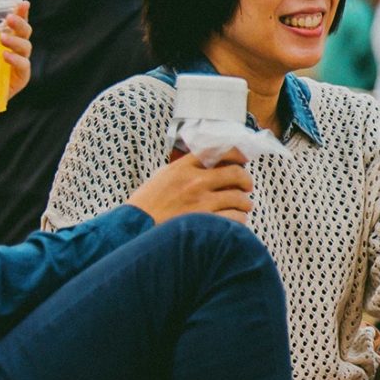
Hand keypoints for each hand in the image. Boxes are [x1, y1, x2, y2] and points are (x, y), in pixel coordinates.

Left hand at [0, 5, 32, 100]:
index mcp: (1, 39)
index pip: (15, 22)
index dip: (22, 12)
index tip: (22, 2)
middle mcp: (12, 49)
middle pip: (25, 32)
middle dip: (20, 23)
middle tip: (9, 18)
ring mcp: (17, 64)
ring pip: (26, 47)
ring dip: (16, 40)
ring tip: (2, 38)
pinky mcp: (18, 79)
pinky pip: (23, 66)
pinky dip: (16, 60)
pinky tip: (5, 56)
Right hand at [127, 153, 252, 224]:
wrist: (133, 228)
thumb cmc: (146, 205)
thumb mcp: (161, 178)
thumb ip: (183, 169)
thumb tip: (209, 164)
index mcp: (182, 168)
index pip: (217, 151)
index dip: (236, 153)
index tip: (243, 159)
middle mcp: (194, 182)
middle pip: (235, 173)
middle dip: (246, 180)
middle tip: (246, 186)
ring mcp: (201, 202)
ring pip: (239, 199)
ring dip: (244, 203)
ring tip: (242, 207)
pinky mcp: (205, 223)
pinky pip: (235, 219)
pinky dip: (238, 220)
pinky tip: (234, 221)